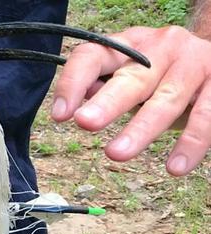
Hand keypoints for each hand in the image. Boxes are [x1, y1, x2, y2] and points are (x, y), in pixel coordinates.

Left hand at [51, 26, 210, 175]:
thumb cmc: (162, 72)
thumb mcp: (131, 73)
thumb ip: (102, 86)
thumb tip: (68, 108)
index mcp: (130, 44)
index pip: (93, 56)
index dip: (73, 83)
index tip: (59, 114)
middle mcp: (163, 48)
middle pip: (132, 77)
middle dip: (108, 102)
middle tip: (86, 123)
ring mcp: (195, 64)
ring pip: (166, 99)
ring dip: (141, 128)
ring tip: (117, 154)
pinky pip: (206, 117)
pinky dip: (191, 143)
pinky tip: (174, 167)